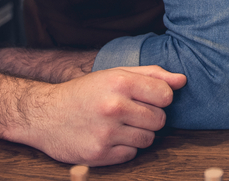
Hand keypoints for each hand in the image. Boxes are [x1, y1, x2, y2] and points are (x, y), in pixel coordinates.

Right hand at [11, 65, 186, 165]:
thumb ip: (151, 75)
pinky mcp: (100, 154)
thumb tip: (182, 80)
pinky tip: (109, 137)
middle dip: (150, 117)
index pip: (166, 95)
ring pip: (148, 139)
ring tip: (119, 124)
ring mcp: (106, 133)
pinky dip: (125, 147)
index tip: (147, 98)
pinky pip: (131, 154)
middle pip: (159, 119)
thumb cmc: (85, 92)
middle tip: (130, 112)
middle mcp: (114, 107)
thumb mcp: (114, 74)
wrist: (46, 115)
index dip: (160, 98)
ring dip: (138, 133)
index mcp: (119, 82)